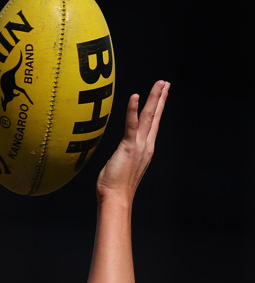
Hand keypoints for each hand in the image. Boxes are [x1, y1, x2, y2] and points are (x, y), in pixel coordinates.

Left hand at [97, 80, 169, 202]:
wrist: (116, 199)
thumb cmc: (115, 187)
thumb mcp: (123, 166)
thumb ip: (125, 155)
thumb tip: (121, 154)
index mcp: (145, 149)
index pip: (153, 124)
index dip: (158, 108)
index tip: (163, 94)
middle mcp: (145, 145)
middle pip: (155, 117)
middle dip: (160, 98)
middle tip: (166, 83)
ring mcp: (139, 146)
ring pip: (148, 117)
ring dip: (154, 98)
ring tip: (160, 84)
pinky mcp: (128, 147)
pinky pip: (131, 125)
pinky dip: (133, 110)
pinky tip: (136, 96)